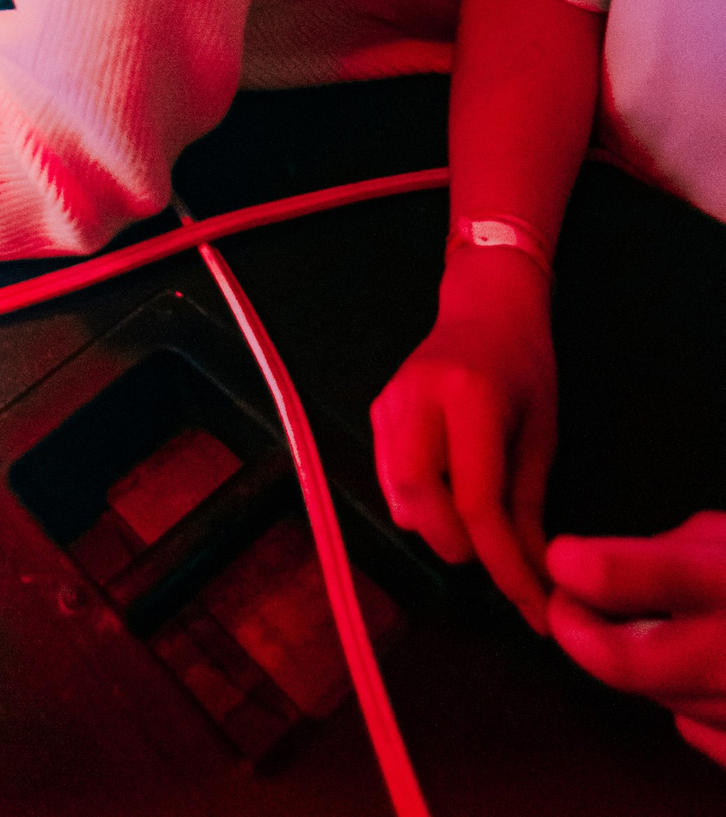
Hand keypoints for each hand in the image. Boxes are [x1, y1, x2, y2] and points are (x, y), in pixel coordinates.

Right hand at [370, 255, 557, 629]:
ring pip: (397, 495)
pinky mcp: (377, 412)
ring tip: (476, 528)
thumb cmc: (525, 367)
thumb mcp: (542, 437)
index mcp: (469, 399)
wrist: (485, 306)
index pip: (477, 503)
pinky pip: (391, 479)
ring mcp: (389, 403)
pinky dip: (420, 506)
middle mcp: (417, 399)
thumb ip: (529, 509)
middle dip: (458, 546)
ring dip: (438, 528)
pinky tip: (449, 500)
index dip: (505, 566)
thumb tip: (532, 581)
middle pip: (418, 500)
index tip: (535, 612)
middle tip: (496, 557)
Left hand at [547, 514, 725, 763]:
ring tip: (655, 627)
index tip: (563, 559)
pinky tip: (706, 671)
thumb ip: (680, 551)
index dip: (578, 568)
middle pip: (620, 661)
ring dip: (637, 662)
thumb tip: (611, 573)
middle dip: (575, 630)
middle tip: (565, 605)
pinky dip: (687, 699)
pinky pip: (698, 728)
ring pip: (657, 694)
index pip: (625, 578)